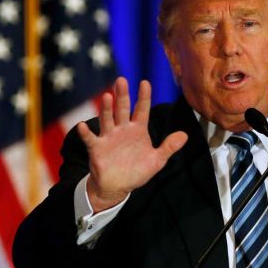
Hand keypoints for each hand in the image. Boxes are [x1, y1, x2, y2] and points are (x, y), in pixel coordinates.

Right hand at [76, 77, 187, 211]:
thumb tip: (185, 135)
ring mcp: (109, 137)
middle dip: (122, 95)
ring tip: (107, 96)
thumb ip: (169, 147)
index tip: (145, 83)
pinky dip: (86, 133)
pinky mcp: (97, 148)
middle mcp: (122, 129)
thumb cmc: (136, 171)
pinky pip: (90, 139)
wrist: (117, 187)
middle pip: (122, 109)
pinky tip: (82, 125)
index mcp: (138, 130)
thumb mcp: (156, 160)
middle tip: (122, 80)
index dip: (144, 97)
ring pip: (107, 119)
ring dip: (106, 109)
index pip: (141, 110)